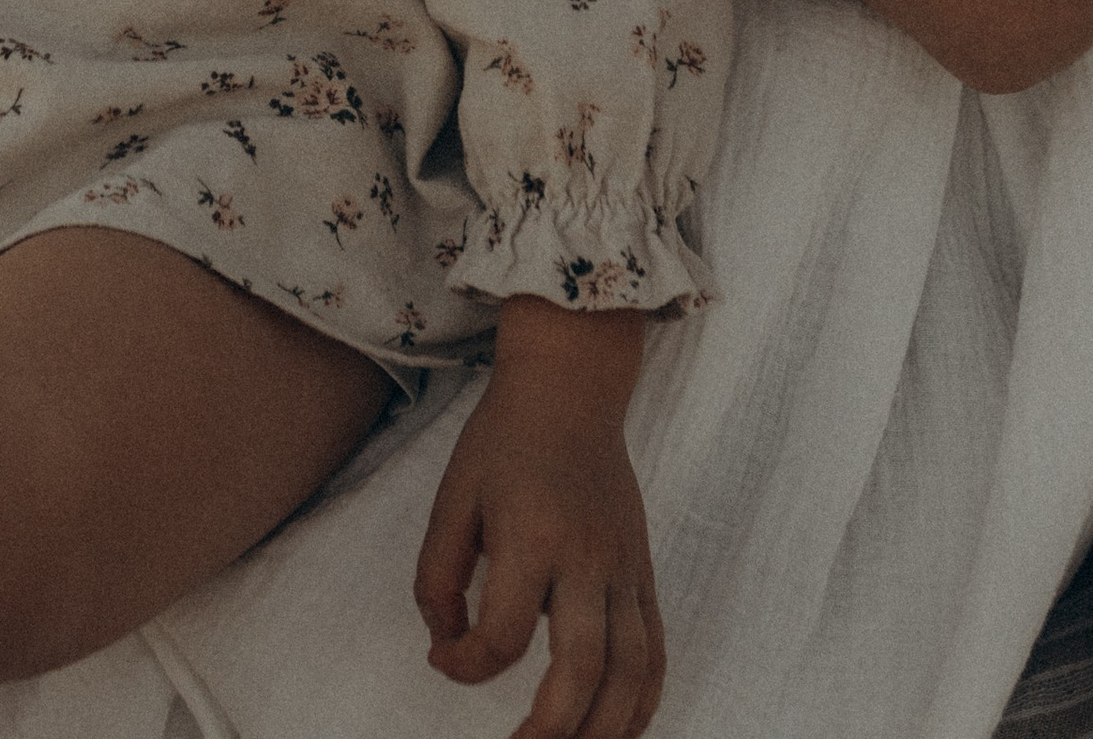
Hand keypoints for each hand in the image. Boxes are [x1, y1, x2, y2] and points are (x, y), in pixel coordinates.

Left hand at [415, 308, 663, 736]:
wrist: (571, 386)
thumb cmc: (503, 442)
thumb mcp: (452, 497)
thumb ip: (436, 577)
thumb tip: (446, 647)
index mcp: (531, 537)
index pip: (502, 635)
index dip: (466, 666)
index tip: (444, 659)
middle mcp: (587, 558)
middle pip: (583, 668)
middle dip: (551, 728)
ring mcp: (625, 568)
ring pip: (632, 672)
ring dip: (604, 729)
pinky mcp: (643, 572)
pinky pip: (656, 651)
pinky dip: (642, 701)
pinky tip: (616, 729)